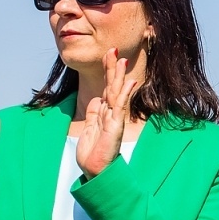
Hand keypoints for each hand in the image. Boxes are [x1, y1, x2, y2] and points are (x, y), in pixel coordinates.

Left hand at [77, 49, 138, 178]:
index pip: (106, 87)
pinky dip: (125, 94)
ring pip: (116, 92)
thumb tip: (96, 99)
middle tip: (113, 49)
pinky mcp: (115, 126)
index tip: (108, 55)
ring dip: (118, 75)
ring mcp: (114, 119)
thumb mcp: (89, 128)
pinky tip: (129, 82)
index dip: (107, 72)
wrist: (95, 170)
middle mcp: (111, 113)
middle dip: (111, 67)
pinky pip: (120, 106)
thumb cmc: (93, 153)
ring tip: (120, 59)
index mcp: (104, 113)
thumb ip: (93, 113)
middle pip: (111, 85)